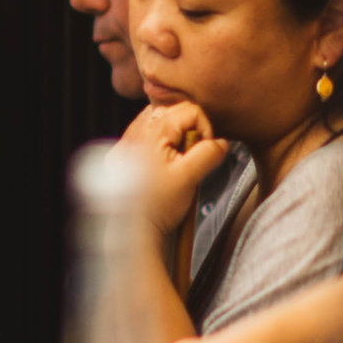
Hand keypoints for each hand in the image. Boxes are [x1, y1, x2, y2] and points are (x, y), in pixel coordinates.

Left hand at [118, 94, 230, 241]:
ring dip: (172, 139)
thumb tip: (221, 143)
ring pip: (158, 124)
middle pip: (172, 113)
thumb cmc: (158, 207)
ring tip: (175, 164)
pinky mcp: (121, 157)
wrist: (132, 232)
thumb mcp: (190, 177)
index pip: (189, 110)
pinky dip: (158, 147)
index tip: (203, 152)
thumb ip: (209, 154)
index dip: (204, 129)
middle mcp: (134, 133)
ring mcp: (125, 144)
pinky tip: (161, 168)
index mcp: (152, 132)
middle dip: (187, 133)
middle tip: (188, 159)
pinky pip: (144, 139)